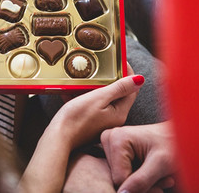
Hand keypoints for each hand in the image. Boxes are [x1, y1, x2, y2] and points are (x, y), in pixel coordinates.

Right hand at [20, 66, 143, 192]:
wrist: (58, 138)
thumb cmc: (76, 119)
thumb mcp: (98, 98)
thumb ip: (118, 88)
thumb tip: (139, 79)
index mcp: (120, 113)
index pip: (131, 89)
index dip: (127, 73)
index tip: (118, 61)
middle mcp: (114, 119)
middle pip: (118, 94)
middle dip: (110, 79)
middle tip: (101, 66)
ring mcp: (103, 122)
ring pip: (104, 99)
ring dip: (96, 87)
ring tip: (86, 77)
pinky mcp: (91, 124)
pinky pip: (93, 105)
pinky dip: (86, 96)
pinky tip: (75, 91)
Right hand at [101, 121, 176, 192]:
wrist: (179, 135)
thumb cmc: (173, 143)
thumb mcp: (161, 164)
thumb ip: (141, 180)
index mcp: (115, 138)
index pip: (119, 178)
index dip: (139, 187)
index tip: (159, 186)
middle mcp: (108, 139)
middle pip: (119, 178)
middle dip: (141, 185)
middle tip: (162, 180)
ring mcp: (111, 144)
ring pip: (121, 177)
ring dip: (142, 183)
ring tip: (160, 176)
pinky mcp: (115, 151)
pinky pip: (123, 173)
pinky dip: (139, 178)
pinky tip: (153, 173)